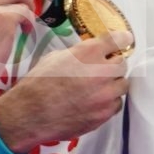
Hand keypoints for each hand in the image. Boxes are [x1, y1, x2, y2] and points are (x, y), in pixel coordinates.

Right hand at [0, 32, 133, 150]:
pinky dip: (108, 102)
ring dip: (112, 84)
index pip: (118, 39)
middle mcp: (101, 72)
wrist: (29, 114)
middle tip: (100, 70)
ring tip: (96, 88)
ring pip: (122, 85)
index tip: (124, 40)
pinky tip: (94, 102)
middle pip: (122, 64)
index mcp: (89, 53)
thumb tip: (92, 54)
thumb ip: (79, 53)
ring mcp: (105, 95)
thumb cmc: (38, 83)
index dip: (122, 39)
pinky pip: (116, 104)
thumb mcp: (56, 57)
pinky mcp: (104, 114)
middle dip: (112, 66)